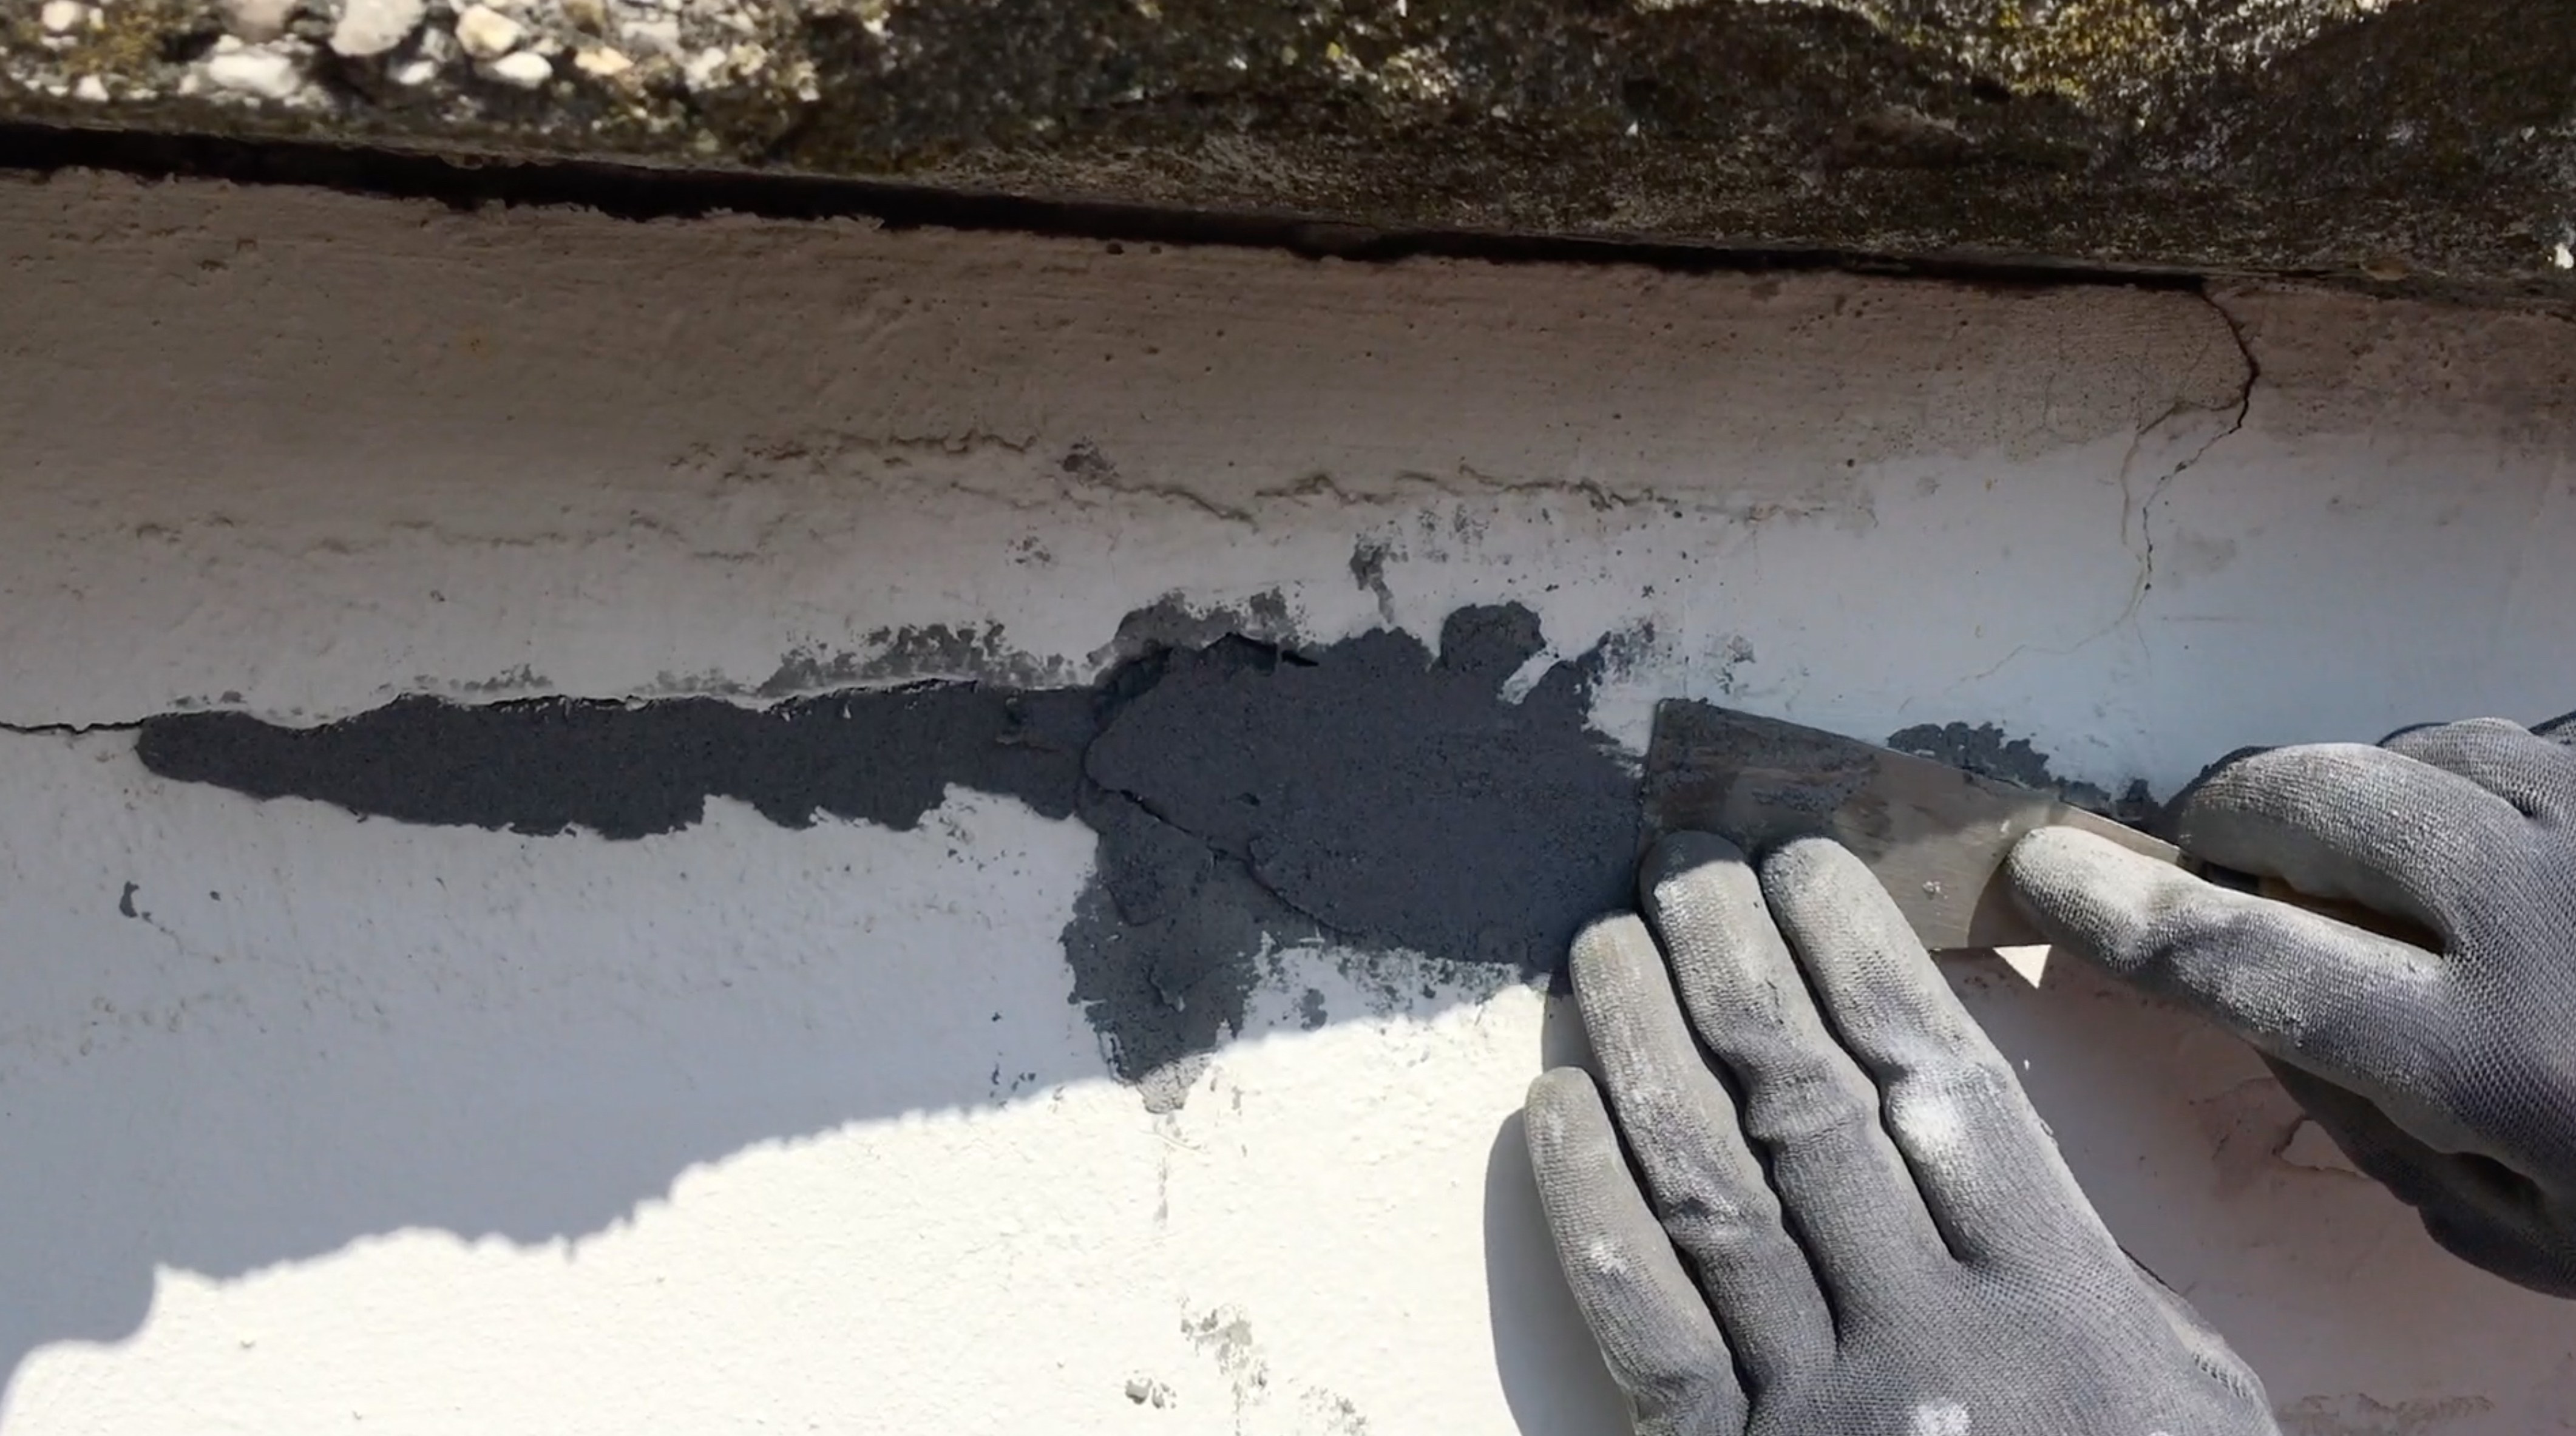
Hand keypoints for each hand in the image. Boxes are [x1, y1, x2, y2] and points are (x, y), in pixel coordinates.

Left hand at [1527, 833, 2274, 1435]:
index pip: (1933, 1076)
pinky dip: (1587, 1208)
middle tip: (1678, 867)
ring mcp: (1820, 1412)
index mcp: (2058, 1296)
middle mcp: (1932, 1338)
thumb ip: (2082, 1254)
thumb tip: (1966, 1119)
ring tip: (1602, 944)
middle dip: (1730, 967)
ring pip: (1706, 1191)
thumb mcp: (2183, 1389)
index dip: (1853, 951)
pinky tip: (1551, 1105)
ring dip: (1641, 1051)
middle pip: (1803, 1108)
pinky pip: (1641, 1326)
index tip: (1799, 860)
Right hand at [2009, 717, 2575, 1295]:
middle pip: (2308, 799)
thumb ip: (2379, 1128)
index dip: (2122, 913)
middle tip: (2230, 869)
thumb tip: (2262, 1009)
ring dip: (2359, 800)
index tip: (2043, 872)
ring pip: (2410, 749)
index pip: (2245, 958)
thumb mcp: (2528, 1229)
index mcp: (2494, 1054)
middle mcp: (2540, 908)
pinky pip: (2513, 737)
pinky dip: (2467, 784)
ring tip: (2391, 876)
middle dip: (2235, 823)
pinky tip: (2502, 855)